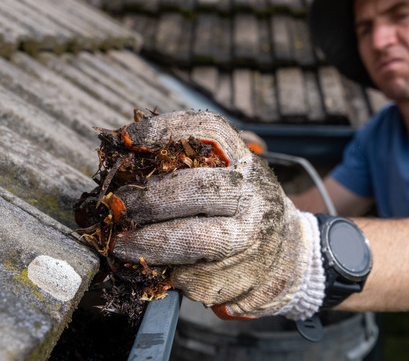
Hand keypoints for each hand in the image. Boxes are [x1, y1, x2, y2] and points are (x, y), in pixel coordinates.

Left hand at [111, 111, 324, 319]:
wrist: (289, 255)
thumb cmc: (239, 210)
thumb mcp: (225, 177)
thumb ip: (185, 167)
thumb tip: (122, 158)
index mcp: (245, 162)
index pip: (208, 131)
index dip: (166, 130)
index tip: (129, 139)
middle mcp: (254, 195)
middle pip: (198, 189)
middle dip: (149, 200)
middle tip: (119, 207)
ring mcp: (255, 238)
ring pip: (195, 241)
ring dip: (150, 245)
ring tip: (120, 245)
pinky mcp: (248, 276)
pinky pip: (198, 278)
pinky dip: (174, 275)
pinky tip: (166, 269)